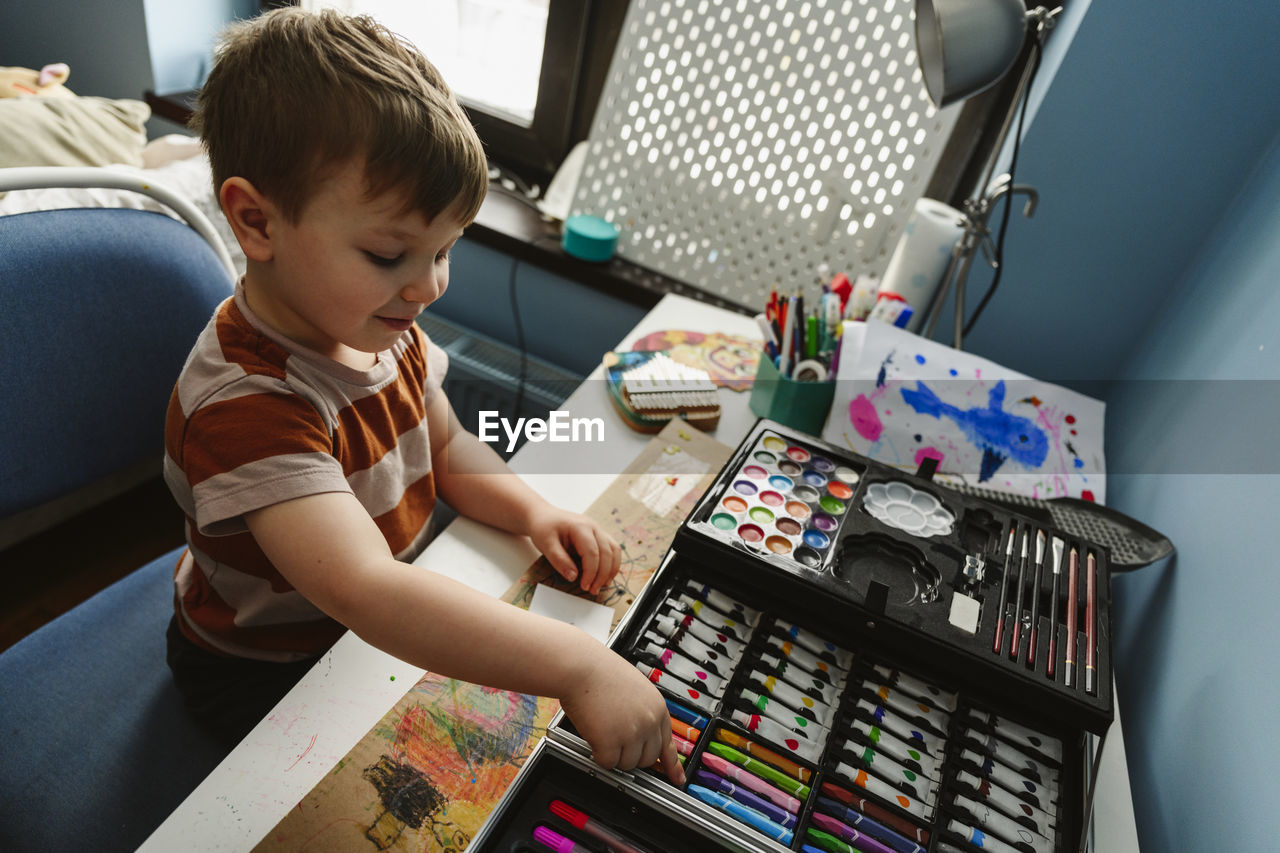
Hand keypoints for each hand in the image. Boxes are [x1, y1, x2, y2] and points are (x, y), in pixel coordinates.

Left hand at [526, 504, 620, 594]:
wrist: (543, 516)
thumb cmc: (543, 528)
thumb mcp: (545, 544)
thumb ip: (559, 560)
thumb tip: (574, 577)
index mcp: (580, 527)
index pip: (592, 552)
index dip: (591, 572)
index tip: (584, 586)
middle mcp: (593, 527)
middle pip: (606, 552)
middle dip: (602, 574)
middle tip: (593, 590)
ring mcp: (598, 530)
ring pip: (614, 550)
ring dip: (611, 570)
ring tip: (602, 585)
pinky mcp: (598, 536)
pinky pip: (612, 549)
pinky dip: (611, 564)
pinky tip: (604, 576)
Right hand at [559, 645, 684, 785]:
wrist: (581, 666)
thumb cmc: (600, 672)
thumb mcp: (635, 689)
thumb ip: (642, 712)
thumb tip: (641, 737)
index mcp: (657, 708)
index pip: (668, 744)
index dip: (672, 765)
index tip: (677, 779)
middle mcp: (649, 721)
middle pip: (647, 759)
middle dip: (631, 755)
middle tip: (616, 743)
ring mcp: (631, 733)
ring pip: (627, 764)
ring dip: (613, 754)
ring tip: (602, 730)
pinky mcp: (610, 742)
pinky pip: (607, 763)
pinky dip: (598, 755)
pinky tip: (593, 736)